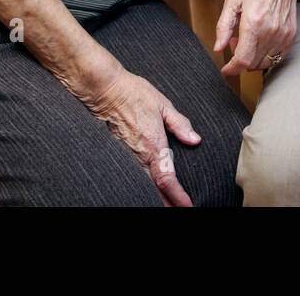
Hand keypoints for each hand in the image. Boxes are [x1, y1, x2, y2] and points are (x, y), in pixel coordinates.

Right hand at [87, 69, 200, 206]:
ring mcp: (128, 155)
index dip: (177, 196)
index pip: (167, 179)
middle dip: (167, 203)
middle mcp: (139, 155)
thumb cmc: (133, 93)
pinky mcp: (120, 152)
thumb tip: (195, 139)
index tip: (187, 206)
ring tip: (167, 204)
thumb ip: (180, 123)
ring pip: (145, 183)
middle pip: (155, 188)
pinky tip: (149, 186)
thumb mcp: (163, 104)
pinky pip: (135, 173)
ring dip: (156, 195)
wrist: (105, 89)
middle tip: (180, 210)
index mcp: (153, 145)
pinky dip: (145, 183)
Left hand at [215, 0, 299, 74]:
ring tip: (247, 40)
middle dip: (240, 59)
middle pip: (253, 64)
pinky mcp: (292, 34)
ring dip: (253, 58)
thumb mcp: (232, 0)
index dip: (232, 69)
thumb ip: (224, 27)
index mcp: (254, 23)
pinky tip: (260, 41)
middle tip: (234, 42)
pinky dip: (267, 55)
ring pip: (266, 62)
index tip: (226, 69)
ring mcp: (284, 33)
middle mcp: (271, 31)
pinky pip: (278, 56)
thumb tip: (218, 48)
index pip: (243, 60)